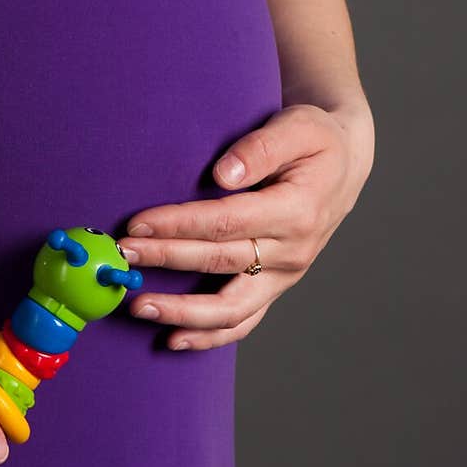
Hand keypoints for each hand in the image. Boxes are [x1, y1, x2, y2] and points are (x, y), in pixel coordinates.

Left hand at [119, 101, 374, 350]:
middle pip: (218, 262)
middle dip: (165, 259)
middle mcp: (292, 251)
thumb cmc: (316, 140)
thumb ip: (261, 148)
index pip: (227, 221)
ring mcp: (284, 276)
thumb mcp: (299, 126)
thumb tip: (222, 174)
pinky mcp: (274, 288)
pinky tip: (172, 339)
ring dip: (181, 312)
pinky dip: (207, 336)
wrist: (344, 166)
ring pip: (230, 308)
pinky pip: (242, 322)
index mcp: (297, 210)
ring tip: (136, 306)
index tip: (138, 223)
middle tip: (122, 256)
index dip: (180, 224)